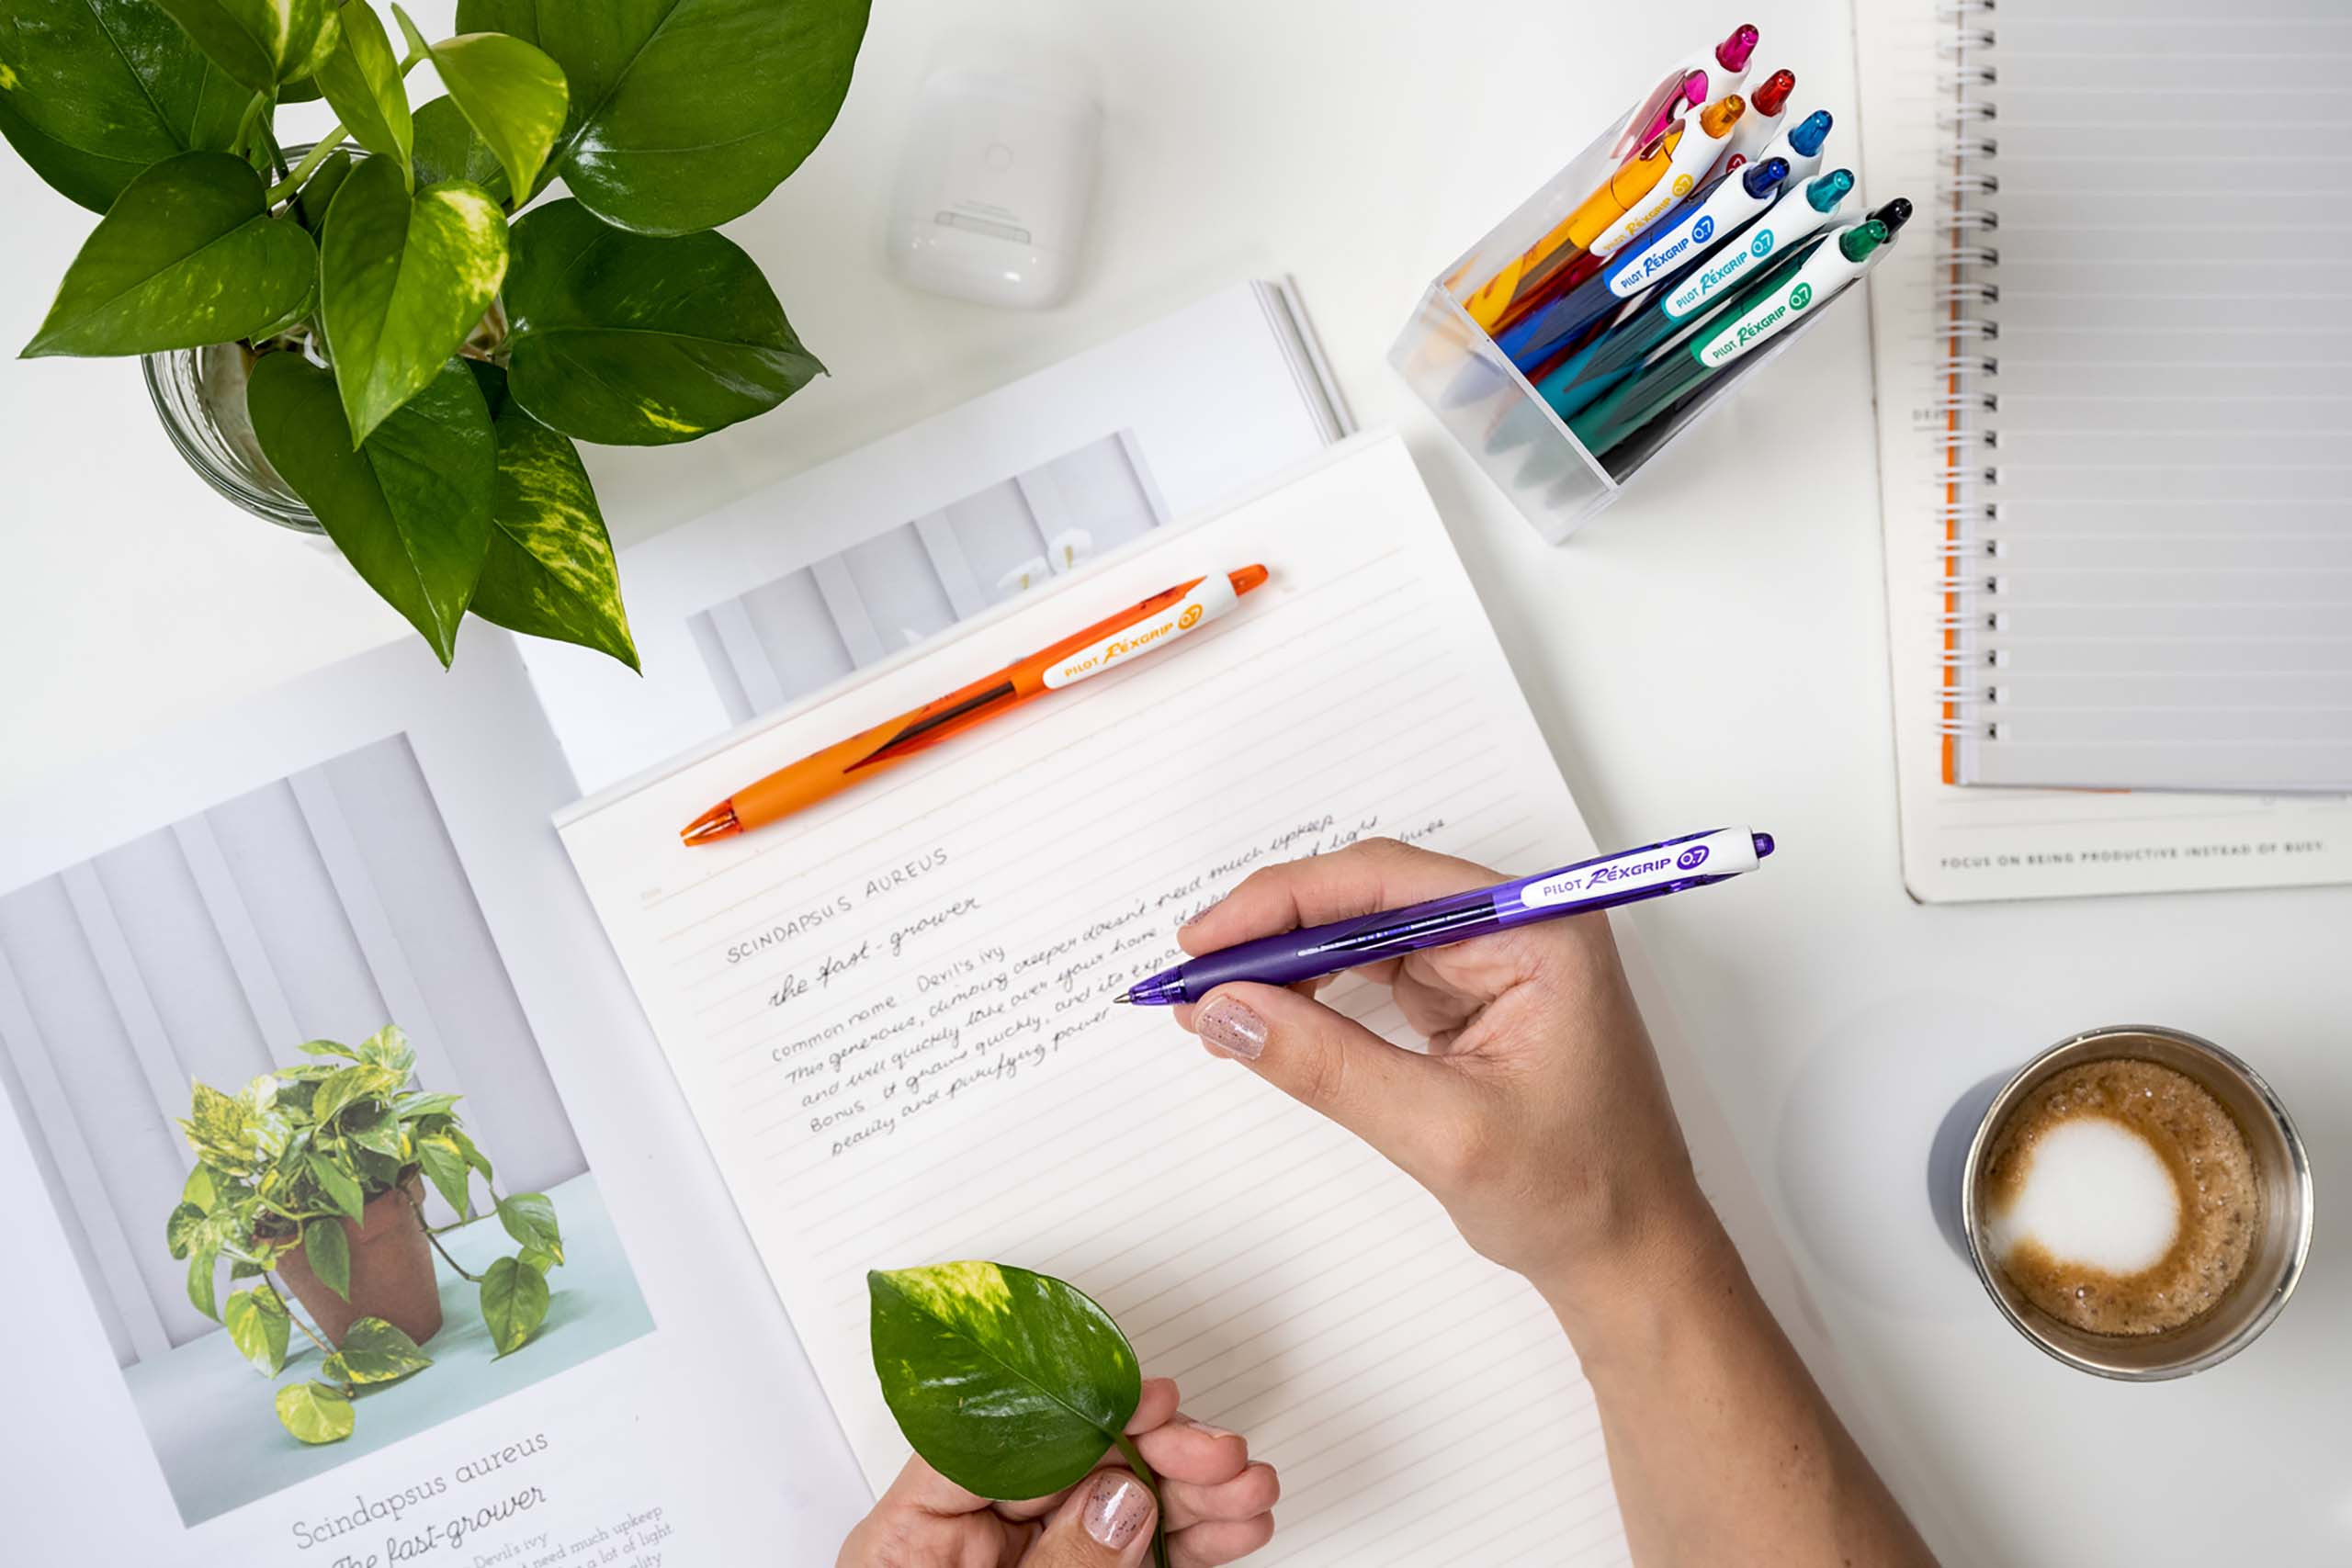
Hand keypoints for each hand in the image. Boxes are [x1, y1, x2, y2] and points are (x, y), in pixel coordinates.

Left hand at [836, 1377, 1276, 1567]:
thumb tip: (1118, 1497)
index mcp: (912, 1545)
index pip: (991, 1441)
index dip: (1077, 1406)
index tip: (1148, 1401)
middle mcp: (969, 1553)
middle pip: (1068, 1465)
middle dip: (1155, 1451)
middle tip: (1217, 1456)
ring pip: (1118, 1507)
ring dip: (1192, 1492)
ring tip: (1245, 1492)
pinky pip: (1136, 1555)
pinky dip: (1189, 1540)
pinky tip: (1233, 1526)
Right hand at [1172, 838, 1711, 1306]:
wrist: (1632, 1259)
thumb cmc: (1577, 1196)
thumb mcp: (1441, 1133)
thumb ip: (1326, 1065)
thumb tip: (1225, 1009)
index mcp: (1536, 933)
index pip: (1388, 882)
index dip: (1285, 901)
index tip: (1207, 939)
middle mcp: (1518, 929)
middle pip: (1370, 898)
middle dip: (1276, 934)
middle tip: (1194, 977)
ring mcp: (1494, 963)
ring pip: (1364, 934)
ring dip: (1289, 966)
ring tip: (1216, 1004)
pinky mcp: (1472, 1000)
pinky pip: (1377, 974)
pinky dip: (1317, 997)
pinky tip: (1269, 1020)